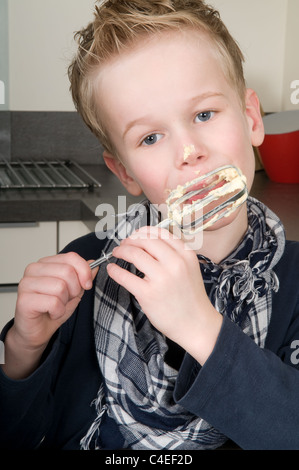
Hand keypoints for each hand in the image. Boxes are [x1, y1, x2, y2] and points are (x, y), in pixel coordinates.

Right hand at [2, 252, 97, 378]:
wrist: (37, 331)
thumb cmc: (52, 309)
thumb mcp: (74, 290)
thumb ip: (84, 276)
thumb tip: (94, 264)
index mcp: (46, 263)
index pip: (71, 257)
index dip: (84, 271)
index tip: (87, 284)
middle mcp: (34, 269)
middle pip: (67, 271)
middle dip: (74, 289)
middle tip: (66, 299)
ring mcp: (26, 284)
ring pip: (60, 287)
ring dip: (64, 302)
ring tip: (56, 306)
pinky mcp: (24, 300)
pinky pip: (53, 302)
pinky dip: (57, 311)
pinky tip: (51, 313)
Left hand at [107, 227, 221, 364]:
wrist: (196, 324)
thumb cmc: (191, 298)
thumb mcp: (190, 269)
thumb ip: (174, 255)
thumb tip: (149, 243)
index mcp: (186, 255)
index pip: (160, 233)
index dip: (144, 231)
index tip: (136, 234)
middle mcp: (175, 263)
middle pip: (146, 241)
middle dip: (130, 240)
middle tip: (124, 244)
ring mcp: (161, 278)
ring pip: (135, 254)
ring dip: (121, 250)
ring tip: (117, 253)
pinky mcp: (148, 294)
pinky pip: (126, 276)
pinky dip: (115, 270)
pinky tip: (112, 269)